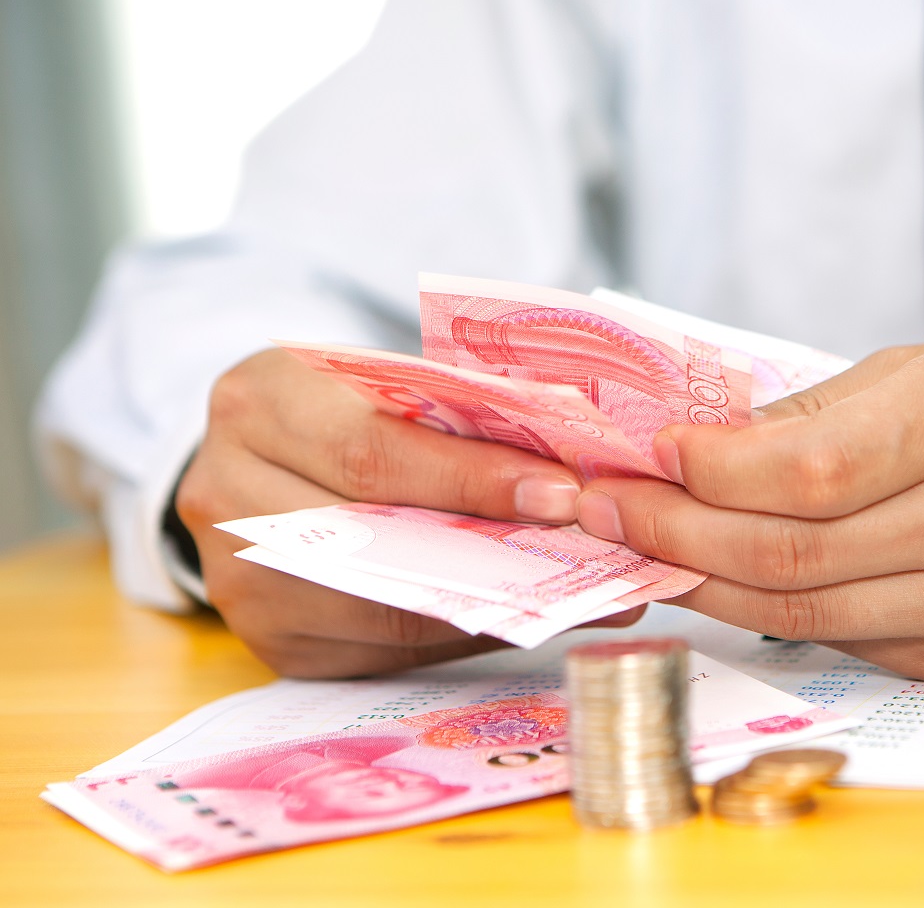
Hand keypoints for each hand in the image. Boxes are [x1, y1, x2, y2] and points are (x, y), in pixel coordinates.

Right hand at [175, 347, 637, 678]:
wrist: (260, 459)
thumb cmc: (347, 410)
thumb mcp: (385, 385)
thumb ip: (463, 420)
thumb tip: (584, 477)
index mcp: (259, 400)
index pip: (372, 450)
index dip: (470, 478)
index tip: (561, 493)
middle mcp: (224, 489)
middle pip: (370, 534)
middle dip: (489, 544)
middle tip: (587, 548)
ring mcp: (235, 577)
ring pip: (376, 605)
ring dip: (486, 601)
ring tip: (576, 590)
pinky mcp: (266, 641)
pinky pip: (379, 650)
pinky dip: (459, 631)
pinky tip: (522, 615)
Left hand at [575, 332, 923, 681]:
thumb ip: (823, 408)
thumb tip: (697, 447)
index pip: (815, 468)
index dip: (710, 472)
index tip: (642, 455)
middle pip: (795, 552)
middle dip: (675, 534)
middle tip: (599, 510)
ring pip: (806, 611)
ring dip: (704, 582)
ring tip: (636, 548)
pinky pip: (846, 640)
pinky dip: (769, 613)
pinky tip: (718, 581)